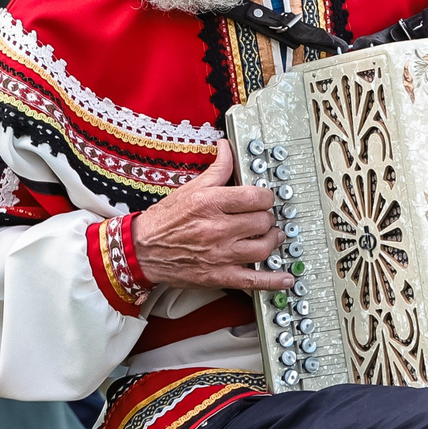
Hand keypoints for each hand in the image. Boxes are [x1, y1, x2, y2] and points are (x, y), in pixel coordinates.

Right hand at [128, 142, 291, 293]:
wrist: (142, 250)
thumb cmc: (165, 220)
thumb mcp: (190, 188)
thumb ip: (216, 169)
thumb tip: (227, 148)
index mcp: (211, 204)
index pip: (256, 197)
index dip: (266, 196)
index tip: (263, 199)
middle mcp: (217, 229)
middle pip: (263, 221)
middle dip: (266, 218)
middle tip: (262, 218)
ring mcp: (220, 255)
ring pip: (264, 247)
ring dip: (272, 241)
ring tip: (269, 237)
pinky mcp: (219, 276)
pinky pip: (253, 280)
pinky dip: (273, 280)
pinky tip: (285, 277)